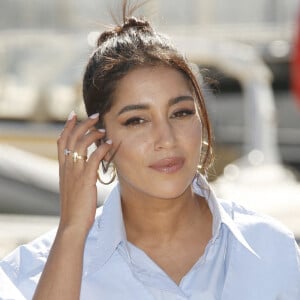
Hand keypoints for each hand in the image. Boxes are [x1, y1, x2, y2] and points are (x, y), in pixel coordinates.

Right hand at [56, 111, 111, 234]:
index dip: (67, 127)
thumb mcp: (73, 187)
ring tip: (103, 129)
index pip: (61, 142)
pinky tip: (110, 144)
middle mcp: (67, 168)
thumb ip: (78, 174)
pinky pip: (93, 159)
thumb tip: (88, 165)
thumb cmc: (76, 207)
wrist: (72, 224)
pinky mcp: (85, 180)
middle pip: (71, 138)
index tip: (73, 115)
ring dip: (93, 134)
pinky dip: (101, 148)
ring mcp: (75, 173)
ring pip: (81, 145)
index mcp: (63, 168)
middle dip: (82, 124)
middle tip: (94, 116)